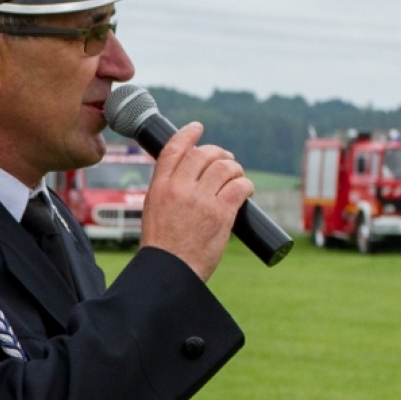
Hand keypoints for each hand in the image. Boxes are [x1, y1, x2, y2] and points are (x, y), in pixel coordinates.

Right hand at [139, 122, 253, 281]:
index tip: (198, 128)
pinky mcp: (221, 214)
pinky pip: (240, 186)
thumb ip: (168, 190)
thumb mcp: (154, 210)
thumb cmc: (163, 246)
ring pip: (225, 167)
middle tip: (226, 160)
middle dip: (219, 153)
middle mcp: (179, 189)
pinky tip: (246, 191)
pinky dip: (246, 185)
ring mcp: (201, 200)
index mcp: (159, 187)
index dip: (188, 134)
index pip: (174, 149)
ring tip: (237, 177)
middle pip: (204, 154)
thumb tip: (189, 174)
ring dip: (235, 169)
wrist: (170, 271)